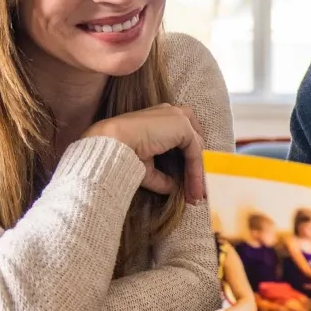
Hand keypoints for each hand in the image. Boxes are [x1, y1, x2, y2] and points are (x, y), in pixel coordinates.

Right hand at [85, 103, 205, 202]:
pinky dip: (196, 172)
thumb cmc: (121, 153)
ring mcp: (178, 117)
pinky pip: (195, 153)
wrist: (112, 143)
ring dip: (198, 174)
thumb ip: (163, 177)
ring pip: (196, 150)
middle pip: (195, 143)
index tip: (190, 184)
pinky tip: (194, 188)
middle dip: (198, 169)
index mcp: (161, 118)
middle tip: (199, 193)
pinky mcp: (182, 126)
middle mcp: (172, 114)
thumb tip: (174, 188)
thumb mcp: (146, 167)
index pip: (185, 139)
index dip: (190, 162)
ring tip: (196, 196)